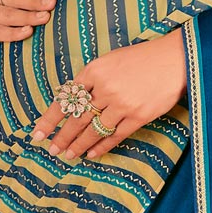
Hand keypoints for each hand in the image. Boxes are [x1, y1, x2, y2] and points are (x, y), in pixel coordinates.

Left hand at [30, 28, 186, 160]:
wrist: (173, 59)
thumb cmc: (141, 58)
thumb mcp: (111, 60)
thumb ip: (92, 80)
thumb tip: (73, 103)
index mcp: (95, 70)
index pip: (66, 98)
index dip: (50, 118)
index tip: (38, 134)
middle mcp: (106, 87)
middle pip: (77, 118)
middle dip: (62, 136)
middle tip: (52, 149)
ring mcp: (122, 103)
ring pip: (94, 130)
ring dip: (79, 145)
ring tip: (69, 154)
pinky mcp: (138, 116)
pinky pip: (115, 136)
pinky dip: (102, 146)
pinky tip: (92, 153)